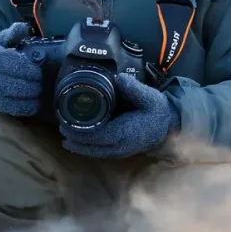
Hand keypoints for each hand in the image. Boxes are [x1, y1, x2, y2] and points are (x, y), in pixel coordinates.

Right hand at [0, 23, 42, 116]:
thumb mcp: (0, 41)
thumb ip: (12, 34)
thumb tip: (23, 27)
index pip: (18, 65)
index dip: (32, 70)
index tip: (38, 70)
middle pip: (21, 83)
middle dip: (35, 83)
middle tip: (40, 81)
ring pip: (20, 97)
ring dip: (33, 95)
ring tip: (38, 90)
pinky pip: (16, 109)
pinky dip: (28, 107)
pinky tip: (34, 102)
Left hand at [61, 74, 179, 158]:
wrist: (168, 125)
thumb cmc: (157, 110)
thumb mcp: (149, 96)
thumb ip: (134, 88)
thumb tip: (119, 78)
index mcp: (125, 131)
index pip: (98, 135)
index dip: (81, 131)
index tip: (67, 124)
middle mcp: (121, 145)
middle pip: (92, 146)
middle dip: (76, 139)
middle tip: (61, 127)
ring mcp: (121, 151)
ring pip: (95, 152)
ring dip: (79, 146)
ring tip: (65, 137)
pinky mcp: (120, 151)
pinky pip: (100, 153)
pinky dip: (87, 150)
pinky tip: (78, 145)